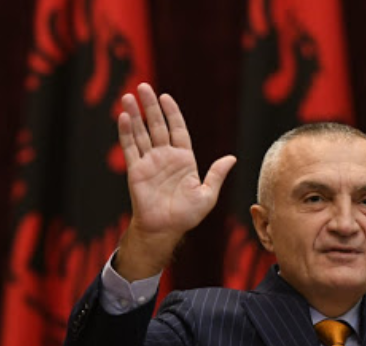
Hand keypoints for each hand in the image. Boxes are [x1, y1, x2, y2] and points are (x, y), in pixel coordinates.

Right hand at [116, 83, 235, 279]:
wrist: (165, 229)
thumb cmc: (187, 215)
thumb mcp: (207, 194)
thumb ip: (216, 174)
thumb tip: (232, 158)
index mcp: (184, 159)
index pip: (178, 130)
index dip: (172, 113)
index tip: (165, 97)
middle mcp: (165, 157)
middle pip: (157, 126)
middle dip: (151, 107)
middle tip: (143, 87)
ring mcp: (150, 162)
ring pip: (141, 133)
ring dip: (135, 115)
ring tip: (129, 96)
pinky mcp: (136, 170)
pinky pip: (131, 148)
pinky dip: (126, 133)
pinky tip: (124, 117)